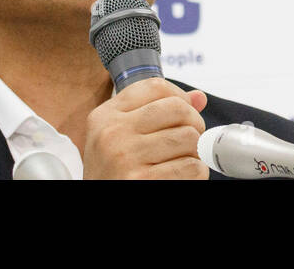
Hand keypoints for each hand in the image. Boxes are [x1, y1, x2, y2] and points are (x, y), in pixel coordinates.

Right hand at [83, 77, 208, 178]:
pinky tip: (182, 178)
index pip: (156, 87)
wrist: (95, 205)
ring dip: (195, 152)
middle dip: (195, 124)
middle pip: (178, 108)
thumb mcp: (120, 138)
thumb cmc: (112, 174)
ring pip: (189, 137)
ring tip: (183, 161)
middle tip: (190, 141)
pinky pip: (191, 167)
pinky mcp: (140, 181)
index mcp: (105, 116)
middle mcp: (112, 133)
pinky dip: (196, 173)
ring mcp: (125, 157)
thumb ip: (155, 112)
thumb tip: (198, 97)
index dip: (181, 97)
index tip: (183, 114)